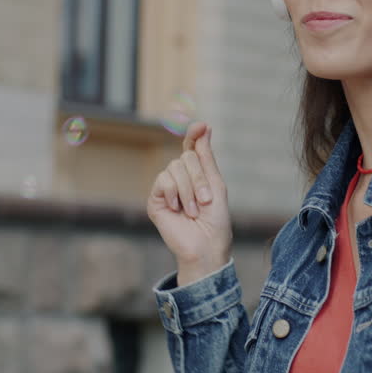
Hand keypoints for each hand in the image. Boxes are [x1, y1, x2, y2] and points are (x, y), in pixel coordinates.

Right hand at [146, 121, 232, 285]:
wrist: (205, 246)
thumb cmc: (215, 220)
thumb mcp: (216, 184)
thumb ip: (206, 157)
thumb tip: (203, 127)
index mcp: (197, 173)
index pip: (192, 147)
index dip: (194, 135)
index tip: (202, 126)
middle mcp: (181, 177)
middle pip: (186, 157)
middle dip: (199, 179)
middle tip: (206, 200)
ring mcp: (167, 187)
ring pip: (174, 168)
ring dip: (189, 190)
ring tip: (193, 210)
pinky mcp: (155, 199)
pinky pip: (163, 180)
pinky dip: (174, 194)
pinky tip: (178, 209)